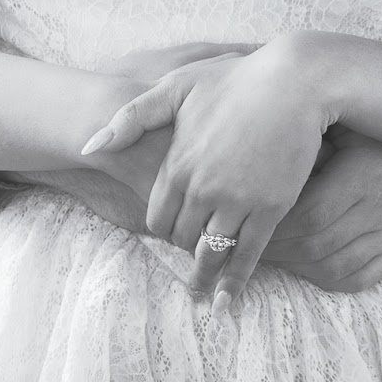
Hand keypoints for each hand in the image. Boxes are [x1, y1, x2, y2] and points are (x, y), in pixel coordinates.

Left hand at [83, 41, 331, 310]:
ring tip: (201, 292)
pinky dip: (235, 282)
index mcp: (177, 164)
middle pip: (183, 238)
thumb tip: (87, 146)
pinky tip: (227, 302)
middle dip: (185, 245)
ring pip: (212, 253)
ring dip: (205, 273)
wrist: (293, 81)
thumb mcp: (176, 86)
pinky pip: (248, 256)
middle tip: (193, 251)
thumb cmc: (234, 79)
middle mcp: (202, 189)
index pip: (156, 218)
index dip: (162, 227)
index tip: (173, 228)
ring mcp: (237, 202)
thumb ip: (131, 118)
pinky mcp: (270, 209)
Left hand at [261, 127, 381, 290]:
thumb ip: (309, 152)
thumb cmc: (372, 130)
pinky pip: (360, 279)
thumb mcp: (343, 128)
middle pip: (318, 244)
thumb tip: (261, 182)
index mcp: (366, 174)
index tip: (251, 225)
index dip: (276, 227)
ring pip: (335, 267)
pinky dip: (327, 279)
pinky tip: (304, 267)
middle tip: (250, 245)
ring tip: (271, 258)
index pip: (310, 215)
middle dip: (278, 251)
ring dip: (296, 267)